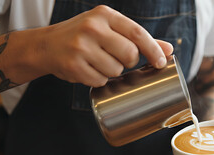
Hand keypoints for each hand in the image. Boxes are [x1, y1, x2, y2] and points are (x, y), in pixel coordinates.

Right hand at [19, 5, 172, 86]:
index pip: (138, 33)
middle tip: (116, 57)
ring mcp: (81, 47)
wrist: (45, 46)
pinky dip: (98, 79)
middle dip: (128, 62)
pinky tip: (87, 69)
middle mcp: (92, 28)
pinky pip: (100, 81)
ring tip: (97, 62)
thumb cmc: (84, 36)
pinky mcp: (73, 66)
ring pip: (116, 71)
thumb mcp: (109, 28)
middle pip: (130, 55)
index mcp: (104, 14)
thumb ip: (138, 38)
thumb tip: (168, 49)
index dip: (153, 50)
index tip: (161, 62)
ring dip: (112, 72)